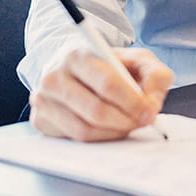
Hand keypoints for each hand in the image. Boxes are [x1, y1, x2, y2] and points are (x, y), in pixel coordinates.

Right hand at [29, 47, 173, 141]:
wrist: (75, 68)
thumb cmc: (108, 65)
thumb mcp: (137, 60)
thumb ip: (155, 76)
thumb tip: (152, 105)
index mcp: (78, 55)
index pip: (107, 84)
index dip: (132, 102)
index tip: (149, 112)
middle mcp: (54, 76)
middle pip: (95, 111)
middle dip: (125, 121)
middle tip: (141, 123)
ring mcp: (43, 99)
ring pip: (84, 130)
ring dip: (113, 133)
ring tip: (126, 125)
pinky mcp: (40, 119)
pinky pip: (72, 140)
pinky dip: (97, 139)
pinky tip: (107, 128)